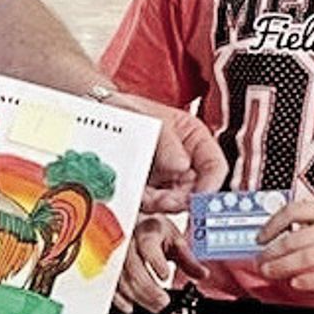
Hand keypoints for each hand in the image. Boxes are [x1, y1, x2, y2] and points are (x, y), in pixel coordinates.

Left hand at [111, 92, 226, 211]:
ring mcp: (166, 177)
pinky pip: (151, 203)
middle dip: (182, 199)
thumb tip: (181, 166)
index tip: (199, 197)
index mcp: (194, 140)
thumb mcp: (150, 119)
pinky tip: (136, 194)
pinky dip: (145, 203)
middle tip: (166, 201)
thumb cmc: (129, 110)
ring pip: (174, 201)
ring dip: (162, 203)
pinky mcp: (147, 189)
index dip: (211, 184)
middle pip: (195, 190)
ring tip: (147, 197)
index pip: (214, 166)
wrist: (98, 116)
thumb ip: (167, 141)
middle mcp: (184, 161)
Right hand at [113, 215, 208, 313]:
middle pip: (134, 267)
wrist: (135, 223)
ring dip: (138, 296)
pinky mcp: (110, 267)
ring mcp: (117, 255)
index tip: (166, 275)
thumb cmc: (153, 230)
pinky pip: (110, 284)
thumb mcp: (174, 240)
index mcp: (147, 231)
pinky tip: (130, 306)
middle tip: (164, 302)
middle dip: (149, 287)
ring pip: (122, 278)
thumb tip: (202, 274)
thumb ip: (188, 259)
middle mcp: (129, 242)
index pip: (148, 245)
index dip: (156, 261)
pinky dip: (119, 298)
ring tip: (156, 305)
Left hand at [257, 198, 313, 294]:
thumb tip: (277, 241)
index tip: (260, 237)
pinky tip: (296, 283)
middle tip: (260, 261)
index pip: (293, 211)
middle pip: (295, 237)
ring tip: (271, 272)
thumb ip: (311, 230)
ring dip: (283, 266)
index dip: (273, 224)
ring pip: (305, 256)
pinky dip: (307, 280)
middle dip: (272, 251)